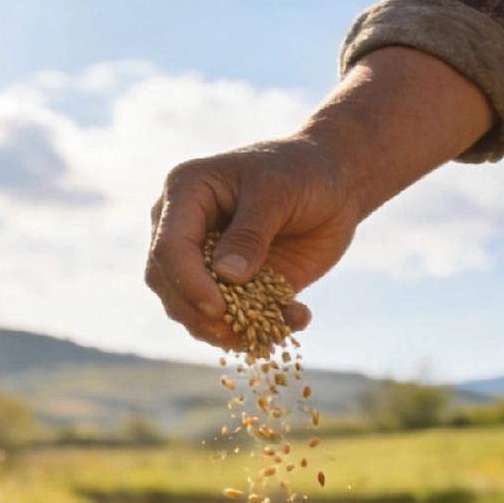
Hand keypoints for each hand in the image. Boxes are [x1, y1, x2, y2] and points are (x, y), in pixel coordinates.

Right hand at [145, 136, 360, 346]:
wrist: (334, 184)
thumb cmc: (303, 171)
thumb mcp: (279, 191)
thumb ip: (252, 232)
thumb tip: (226, 276)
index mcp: (186, 194)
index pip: (169, 247)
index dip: (188, 282)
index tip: (218, 308)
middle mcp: (186, 230)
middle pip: (169, 285)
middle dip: (200, 315)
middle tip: (241, 331)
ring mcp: (207, 262)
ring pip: (193, 310)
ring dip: (228, 331)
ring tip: (276, 329)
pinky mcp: (234, 287)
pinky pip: (233, 319)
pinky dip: (261, 330)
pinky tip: (297, 318)